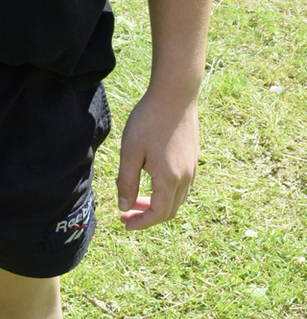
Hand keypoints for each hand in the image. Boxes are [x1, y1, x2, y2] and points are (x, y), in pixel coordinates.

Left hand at [116, 89, 199, 229]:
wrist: (175, 95)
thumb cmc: (149, 121)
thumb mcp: (130, 152)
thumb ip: (127, 182)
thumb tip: (124, 206)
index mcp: (170, 179)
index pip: (159, 214)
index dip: (141, 223)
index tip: (124, 223)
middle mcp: (186, 178)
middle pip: (170, 211)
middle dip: (147, 216)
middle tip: (126, 212)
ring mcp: (192, 168)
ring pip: (177, 199)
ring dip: (157, 204)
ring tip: (135, 198)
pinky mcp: (193, 159)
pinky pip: (182, 186)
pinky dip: (166, 192)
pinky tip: (150, 180)